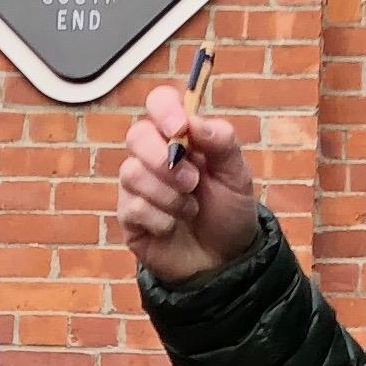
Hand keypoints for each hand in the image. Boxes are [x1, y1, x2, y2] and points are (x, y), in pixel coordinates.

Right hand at [117, 84, 259, 283]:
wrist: (224, 262)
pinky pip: (132, 207)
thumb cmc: (229, 213)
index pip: (159, 102)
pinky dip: (161, 219)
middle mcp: (153, 156)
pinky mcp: (129, 215)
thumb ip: (222, 143)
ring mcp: (138, 186)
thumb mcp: (237, 175)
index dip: (164, 109)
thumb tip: (194, 122)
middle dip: (162, 158)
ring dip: (168, 194)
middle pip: (136, 135)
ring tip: (191, 209)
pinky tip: (173, 227)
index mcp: (181, 137)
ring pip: (131, 172)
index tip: (180, 128)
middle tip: (192, 181)